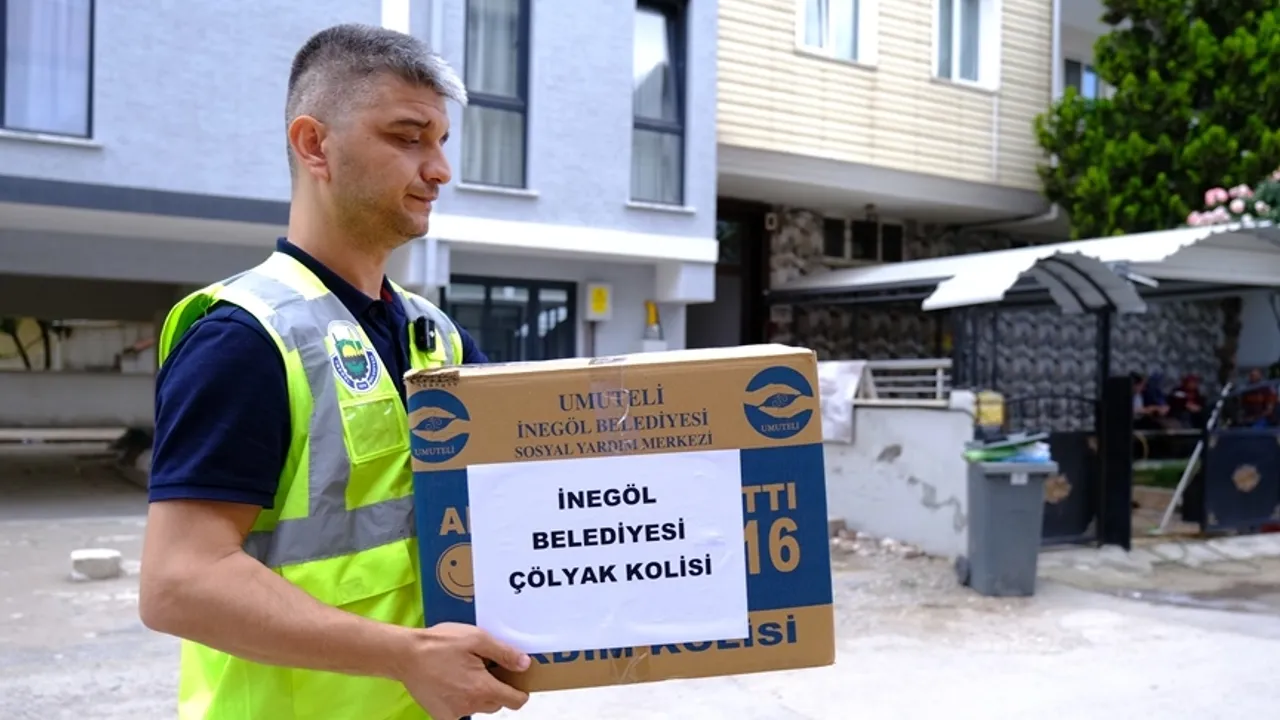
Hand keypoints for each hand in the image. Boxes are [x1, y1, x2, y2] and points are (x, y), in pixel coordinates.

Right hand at [395, 623, 530, 718]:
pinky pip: (461, 713)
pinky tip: (454, 685)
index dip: (520, 691)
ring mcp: (455, 713)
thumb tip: (524, 665)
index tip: (517, 682)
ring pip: (479, 708)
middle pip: (497, 704)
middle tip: (486, 669)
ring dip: (479, 695)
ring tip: (467, 674)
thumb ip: (504, 653)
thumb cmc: (439, 644)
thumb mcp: (476, 638)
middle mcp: (471, 705)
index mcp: (483, 688)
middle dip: (497, 689)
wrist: (405, 655)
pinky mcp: (441, 715)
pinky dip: (462, 702)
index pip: (515, 701)